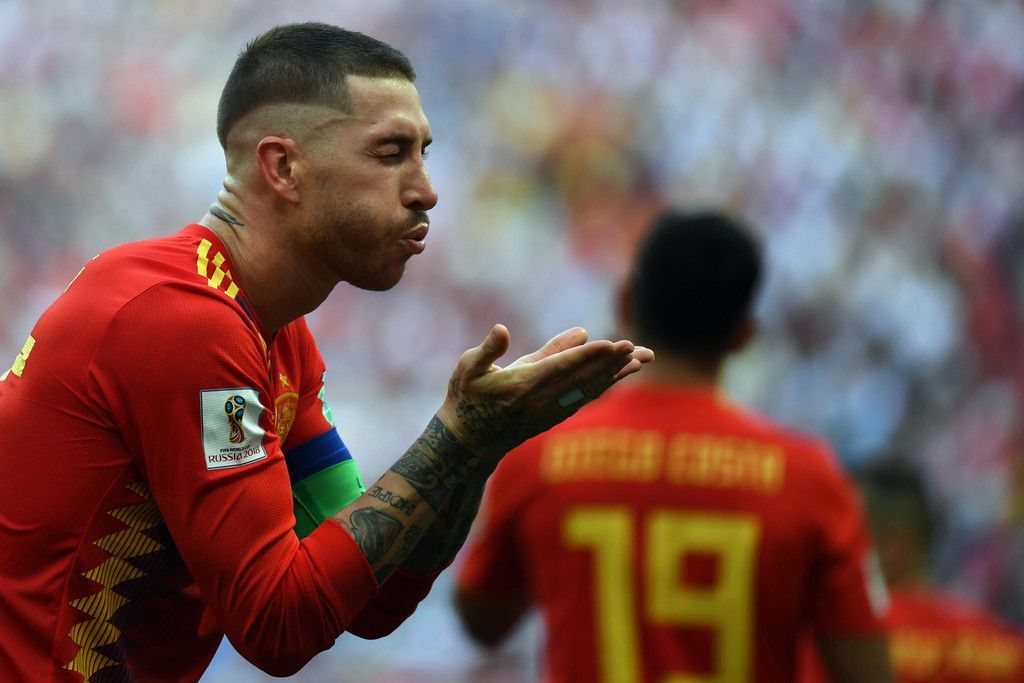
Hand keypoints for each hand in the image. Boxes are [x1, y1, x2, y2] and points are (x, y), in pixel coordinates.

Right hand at [437, 325, 653, 459]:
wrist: (468, 442)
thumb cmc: (465, 398)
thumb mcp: (468, 369)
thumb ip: (489, 349)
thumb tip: (502, 328)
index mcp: (520, 385)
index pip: (560, 367)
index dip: (587, 356)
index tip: (611, 344)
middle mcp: (539, 400)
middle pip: (582, 379)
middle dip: (611, 363)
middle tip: (637, 347)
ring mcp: (549, 411)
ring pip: (589, 389)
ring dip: (617, 373)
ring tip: (642, 357)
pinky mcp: (554, 416)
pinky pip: (586, 397)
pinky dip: (607, 383)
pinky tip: (624, 372)